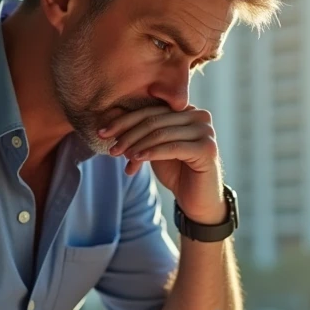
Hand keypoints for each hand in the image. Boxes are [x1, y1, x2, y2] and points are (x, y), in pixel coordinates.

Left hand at [98, 104, 225, 224]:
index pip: (150, 110)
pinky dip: (152, 152)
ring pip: (162, 133)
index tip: (102, 132)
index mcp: (187, 110)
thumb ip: (136, 129)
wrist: (196, 199)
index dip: (124, 121)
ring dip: (137, 144)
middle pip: (155, 120)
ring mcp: (205, 131)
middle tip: (111, 147)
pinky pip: (173, 147)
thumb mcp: (151, 147)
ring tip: (121, 154)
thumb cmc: (175, 171)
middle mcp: (199, 116)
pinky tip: (135, 159)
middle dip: (129, 134)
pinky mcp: (207, 148)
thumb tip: (110, 111)